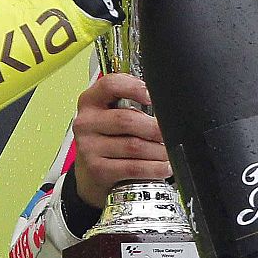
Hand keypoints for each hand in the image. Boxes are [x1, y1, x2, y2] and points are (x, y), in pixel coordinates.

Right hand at [70, 73, 171, 207]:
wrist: (90, 172)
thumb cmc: (108, 137)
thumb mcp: (112, 114)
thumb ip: (132, 103)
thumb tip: (164, 106)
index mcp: (91, 101)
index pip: (110, 85)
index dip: (134, 88)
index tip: (153, 96)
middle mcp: (86, 122)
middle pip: (127, 119)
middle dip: (155, 128)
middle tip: (172, 133)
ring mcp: (89, 147)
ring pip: (134, 146)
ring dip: (159, 150)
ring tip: (170, 152)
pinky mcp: (97, 170)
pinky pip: (133, 167)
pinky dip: (154, 168)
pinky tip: (164, 167)